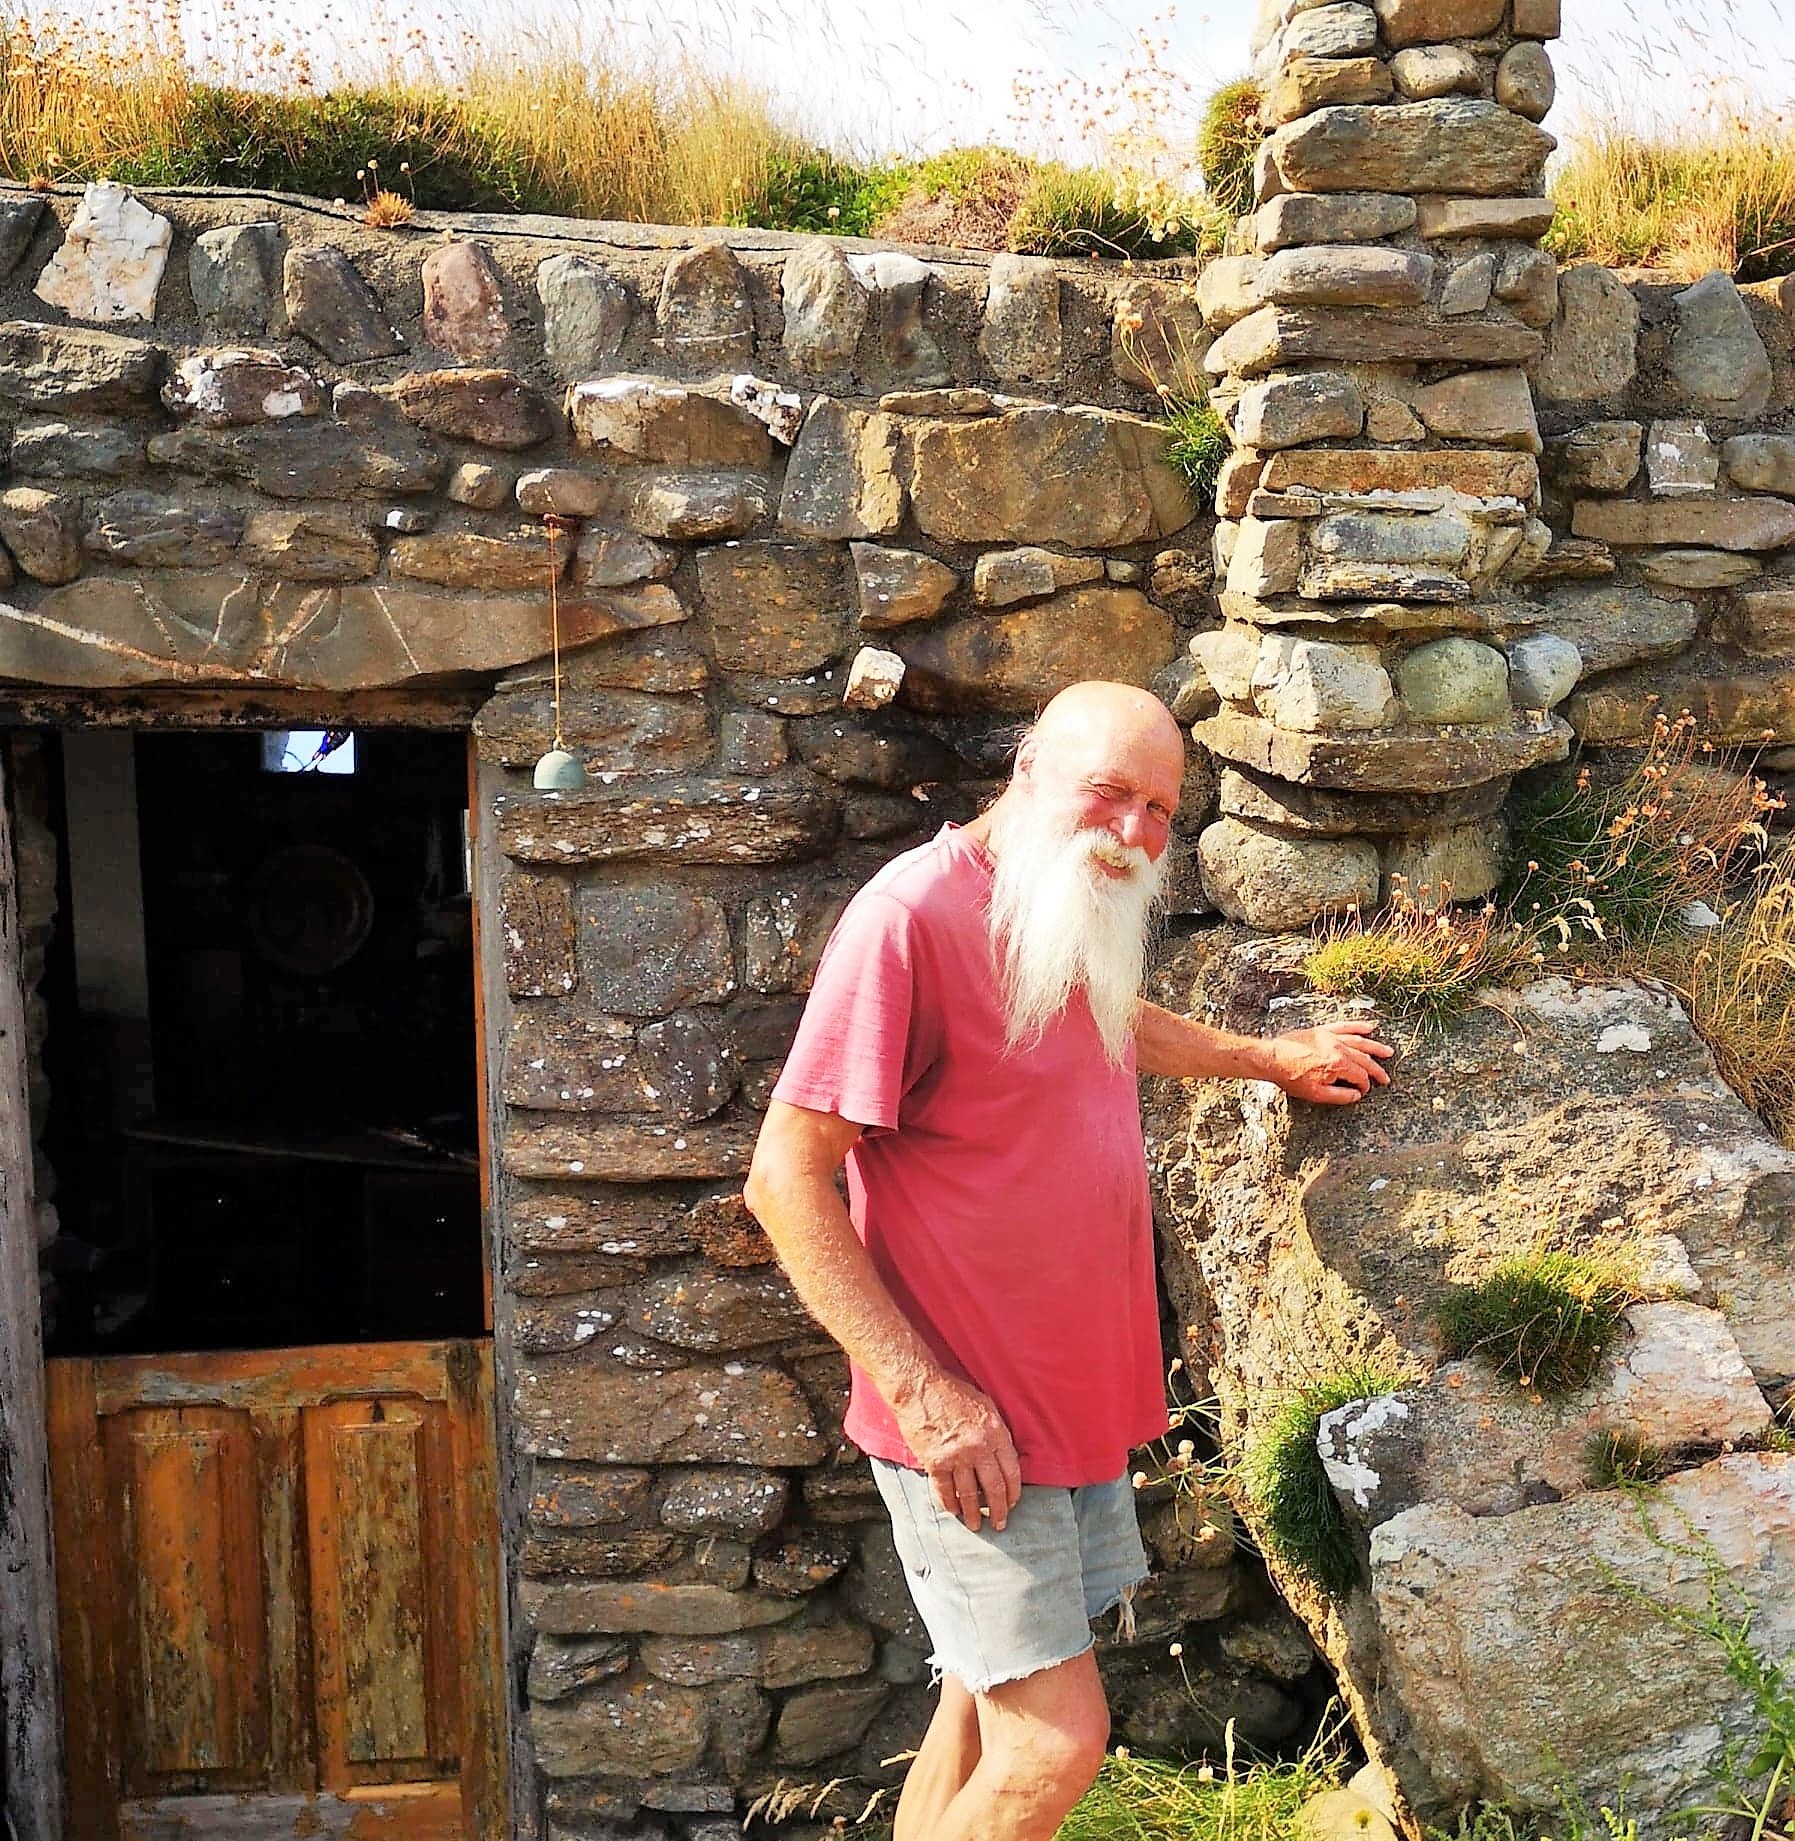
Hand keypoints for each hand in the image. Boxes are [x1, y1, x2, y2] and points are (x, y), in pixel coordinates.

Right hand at [888, 1366, 1023, 1532]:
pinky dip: (949, 1504)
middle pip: (994, 1487)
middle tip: (999, 1523)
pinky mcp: (935, 1462)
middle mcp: (978, 1446)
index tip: (1012, 1502)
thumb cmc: (952, 1392)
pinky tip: (953, 1511)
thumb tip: (1004, 1456)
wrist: (920, 1386)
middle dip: (999, 1510)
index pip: (1012, 1470)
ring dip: (973, 1513)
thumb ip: (997, 1432)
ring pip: (970, 1494)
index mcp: (995, 1431)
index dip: (1013, 1491)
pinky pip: (945, 1490)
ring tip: (976, 1524)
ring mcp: (956, 1456)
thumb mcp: (985, 1405)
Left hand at [1268, 1018, 1394, 1104]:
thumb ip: (1340, 1096)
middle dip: (1376, 1070)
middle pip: (1364, 1059)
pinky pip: (1345, 1026)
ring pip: (1360, 1041)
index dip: (1364, 1086)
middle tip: (1386, 1078)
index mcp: (1338, 1064)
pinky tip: (1369, 1028)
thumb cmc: (1292, 1078)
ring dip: (1375, 1047)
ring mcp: (1331, 1037)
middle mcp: (1339, 1048)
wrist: (1272, 1058)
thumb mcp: (1316, 1094)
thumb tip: (1358, 1095)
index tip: (1363, 1092)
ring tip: (1388, 1052)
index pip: (1360, 1076)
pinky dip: (1358, 1026)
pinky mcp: (1323, 1030)